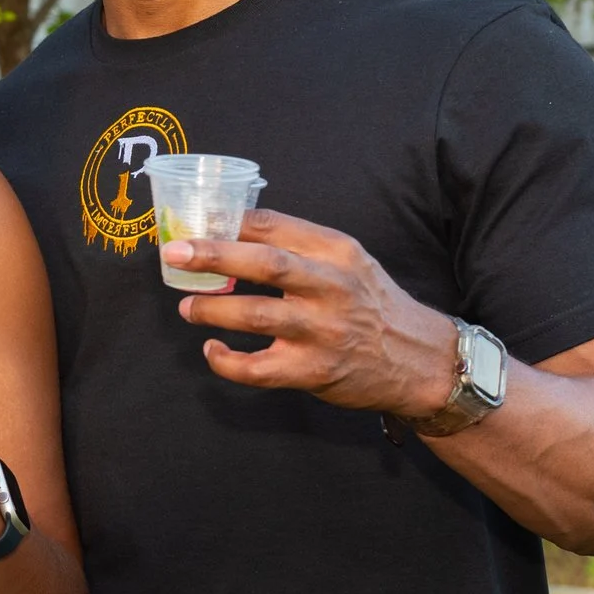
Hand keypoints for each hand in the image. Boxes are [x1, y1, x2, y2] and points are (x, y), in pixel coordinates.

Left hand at [163, 209, 459, 414]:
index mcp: (336, 252)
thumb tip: (230, 230)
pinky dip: (228, 362)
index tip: (194, 222)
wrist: (419, 360)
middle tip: (174, 254)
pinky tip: (213, 352)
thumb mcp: (349, 261)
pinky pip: (259, 368)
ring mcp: (324, 331)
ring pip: (256, 316)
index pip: (274, 225)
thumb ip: (300, 246)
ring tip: (187, 306)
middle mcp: (332, 287)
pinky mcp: (314, 371)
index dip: (228, 222)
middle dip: (213, 256)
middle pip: (266, 265)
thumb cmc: (371, 304)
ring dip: (213, 309)